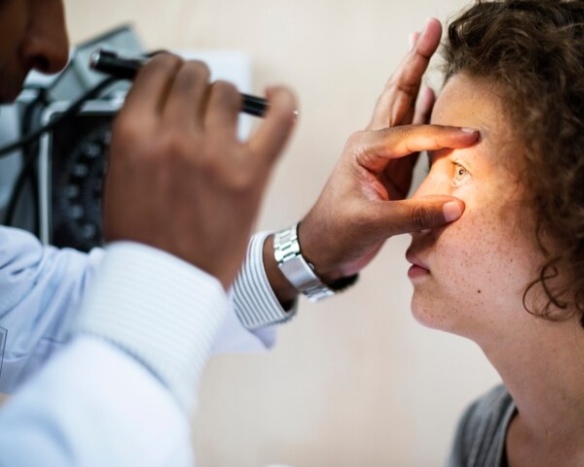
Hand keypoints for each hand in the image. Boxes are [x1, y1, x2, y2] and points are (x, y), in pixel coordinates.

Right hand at [103, 53, 296, 288]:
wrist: (169, 284)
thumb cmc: (144, 236)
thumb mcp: (120, 175)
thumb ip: (141, 133)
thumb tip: (165, 98)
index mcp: (133, 134)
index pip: (157, 69)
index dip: (169, 70)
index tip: (176, 77)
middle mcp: (174, 137)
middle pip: (195, 76)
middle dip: (197, 84)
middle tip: (200, 104)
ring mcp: (216, 154)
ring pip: (230, 93)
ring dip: (227, 100)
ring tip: (225, 121)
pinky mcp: (252, 173)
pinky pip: (280, 118)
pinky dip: (284, 100)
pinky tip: (278, 96)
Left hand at [298, 18, 466, 281]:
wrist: (322, 250)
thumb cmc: (337, 233)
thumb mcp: (373, 224)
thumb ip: (414, 215)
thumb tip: (456, 206)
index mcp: (364, 150)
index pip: (410, 134)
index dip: (443, 134)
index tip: (472, 137)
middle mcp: (372, 144)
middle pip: (398, 93)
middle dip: (415, 59)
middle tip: (431, 27)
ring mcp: (383, 154)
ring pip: (404, 106)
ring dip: (417, 75)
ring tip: (428, 45)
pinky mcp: (392, 168)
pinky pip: (413, 134)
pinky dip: (423, 111)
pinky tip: (431, 92)